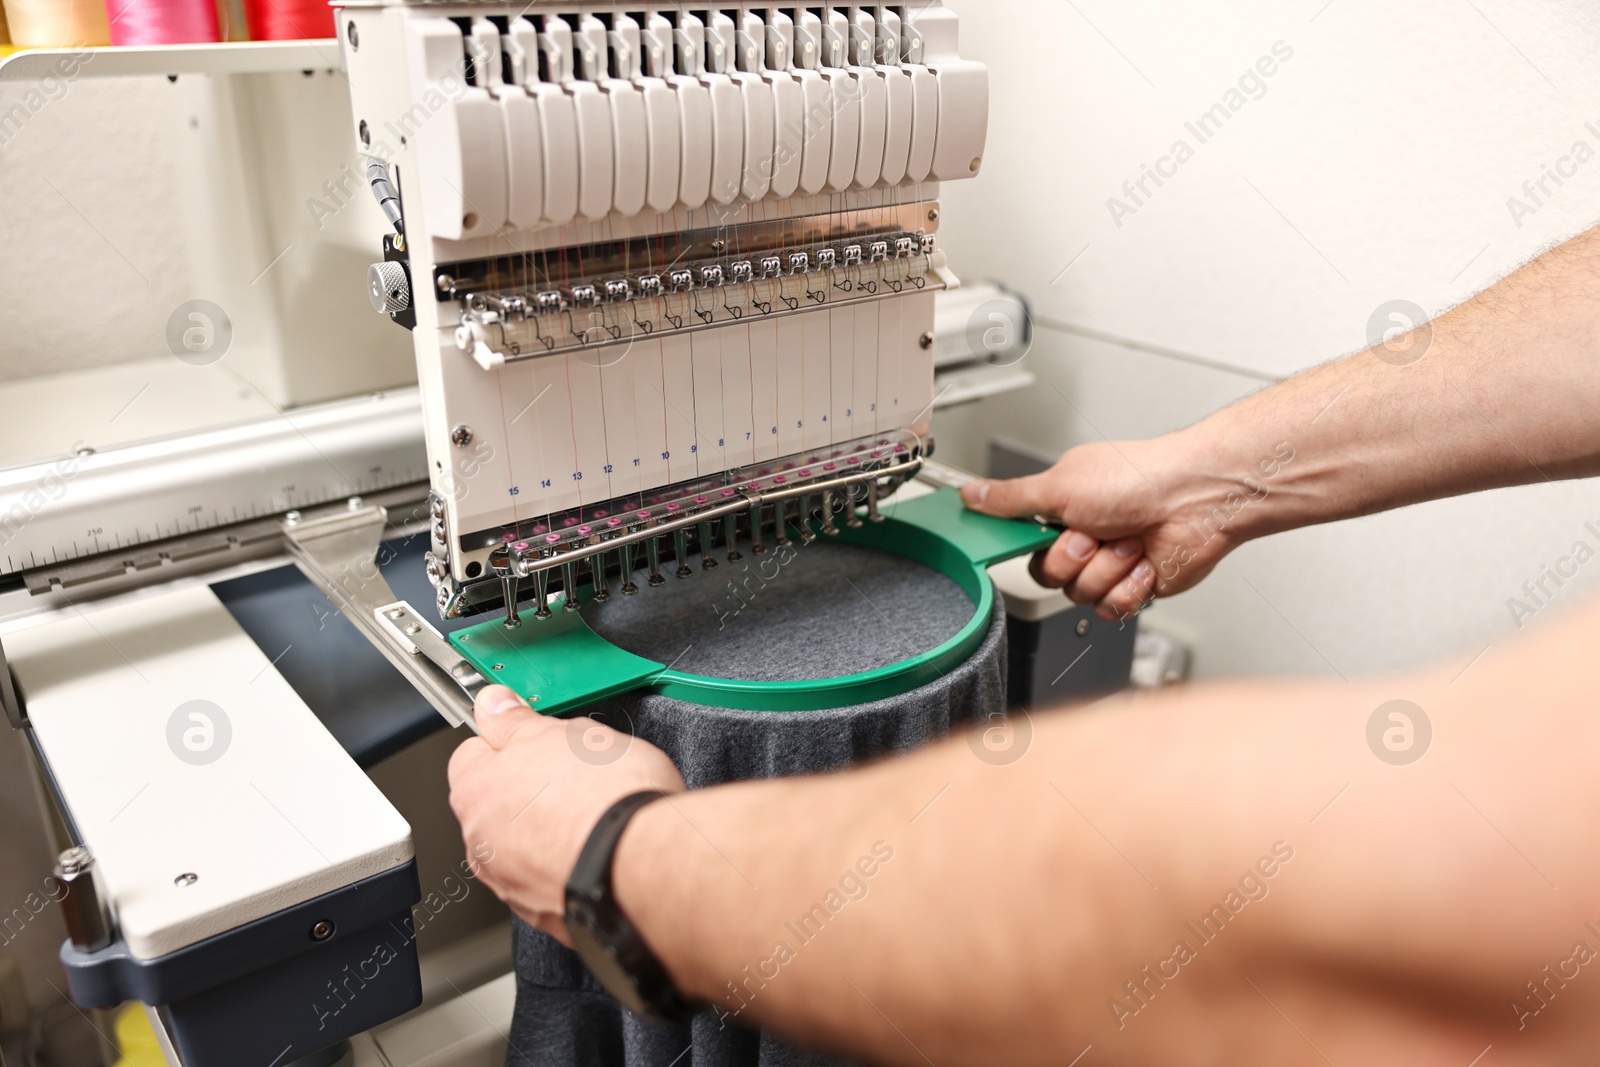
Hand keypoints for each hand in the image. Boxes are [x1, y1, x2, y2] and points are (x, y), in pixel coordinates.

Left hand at [447, 686, 685, 943]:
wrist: (641, 864)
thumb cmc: (604, 800)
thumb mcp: (566, 732)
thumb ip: (518, 721)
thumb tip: (494, 705)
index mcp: (476, 791)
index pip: (472, 753)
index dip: (510, 740)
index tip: (535, 737)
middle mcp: (482, 844)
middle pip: (497, 802)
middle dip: (529, 788)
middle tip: (574, 774)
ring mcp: (510, 883)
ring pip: (522, 844)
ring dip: (548, 829)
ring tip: (593, 813)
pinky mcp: (544, 912)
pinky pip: (549, 878)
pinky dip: (567, 864)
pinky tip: (597, 847)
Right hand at [961, 435, 1252, 620]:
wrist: (1197, 501)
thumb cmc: (1139, 479)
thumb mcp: (1060, 484)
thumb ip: (1010, 498)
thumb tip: (970, 493)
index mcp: (1060, 506)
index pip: (1019, 538)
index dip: (1021, 544)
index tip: (1026, 540)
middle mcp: (1083, 535)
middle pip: (1047, 574)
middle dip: (1072, 558)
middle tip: (1094, 533)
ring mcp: (1108, 563)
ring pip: (1078, 594)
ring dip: (1106, 569)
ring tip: (1129, 542)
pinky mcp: (1133, 587)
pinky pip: (1108, 610)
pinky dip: (1128, 587)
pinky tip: (1144, 563)